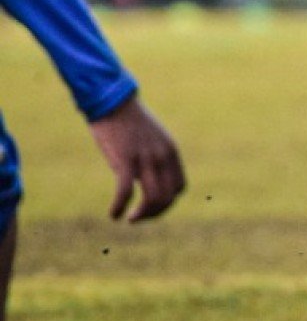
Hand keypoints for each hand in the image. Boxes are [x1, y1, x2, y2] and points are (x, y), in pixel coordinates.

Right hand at [87, 95, 185, 221]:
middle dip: (154, 213)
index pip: (179, 187)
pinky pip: (126, 192)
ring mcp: (145, 159)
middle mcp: (162, 157)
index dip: (167, 202)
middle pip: (168, 198)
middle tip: (138, 217)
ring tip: (129, 219)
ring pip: (153, 199)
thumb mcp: (152, 139)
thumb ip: (155, 157)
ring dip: (141, 215)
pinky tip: (113, 214)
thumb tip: (149, 178)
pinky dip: (120, 207)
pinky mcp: (125, 159)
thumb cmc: (129, 121)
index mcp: (171, 152)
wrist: (112, 102)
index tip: (150, 206)